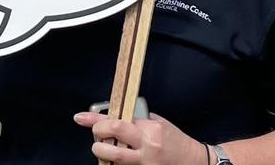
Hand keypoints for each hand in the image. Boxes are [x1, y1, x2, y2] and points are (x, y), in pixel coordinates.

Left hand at [73, 110, 207, 164]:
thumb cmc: (176, 141)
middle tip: (97, 134)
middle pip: (112, 137)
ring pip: (114, 157)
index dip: (95, 120)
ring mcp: (145, 162)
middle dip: (98, 134)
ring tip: (104, 147)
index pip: (117, 121)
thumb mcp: (158, 123)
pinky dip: (113, 163)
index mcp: (150, 129)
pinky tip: (114, 158)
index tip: (80, 118)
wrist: (193, 161)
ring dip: (103, 151)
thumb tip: (114, 115)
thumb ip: (137, 120)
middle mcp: (147, 146)